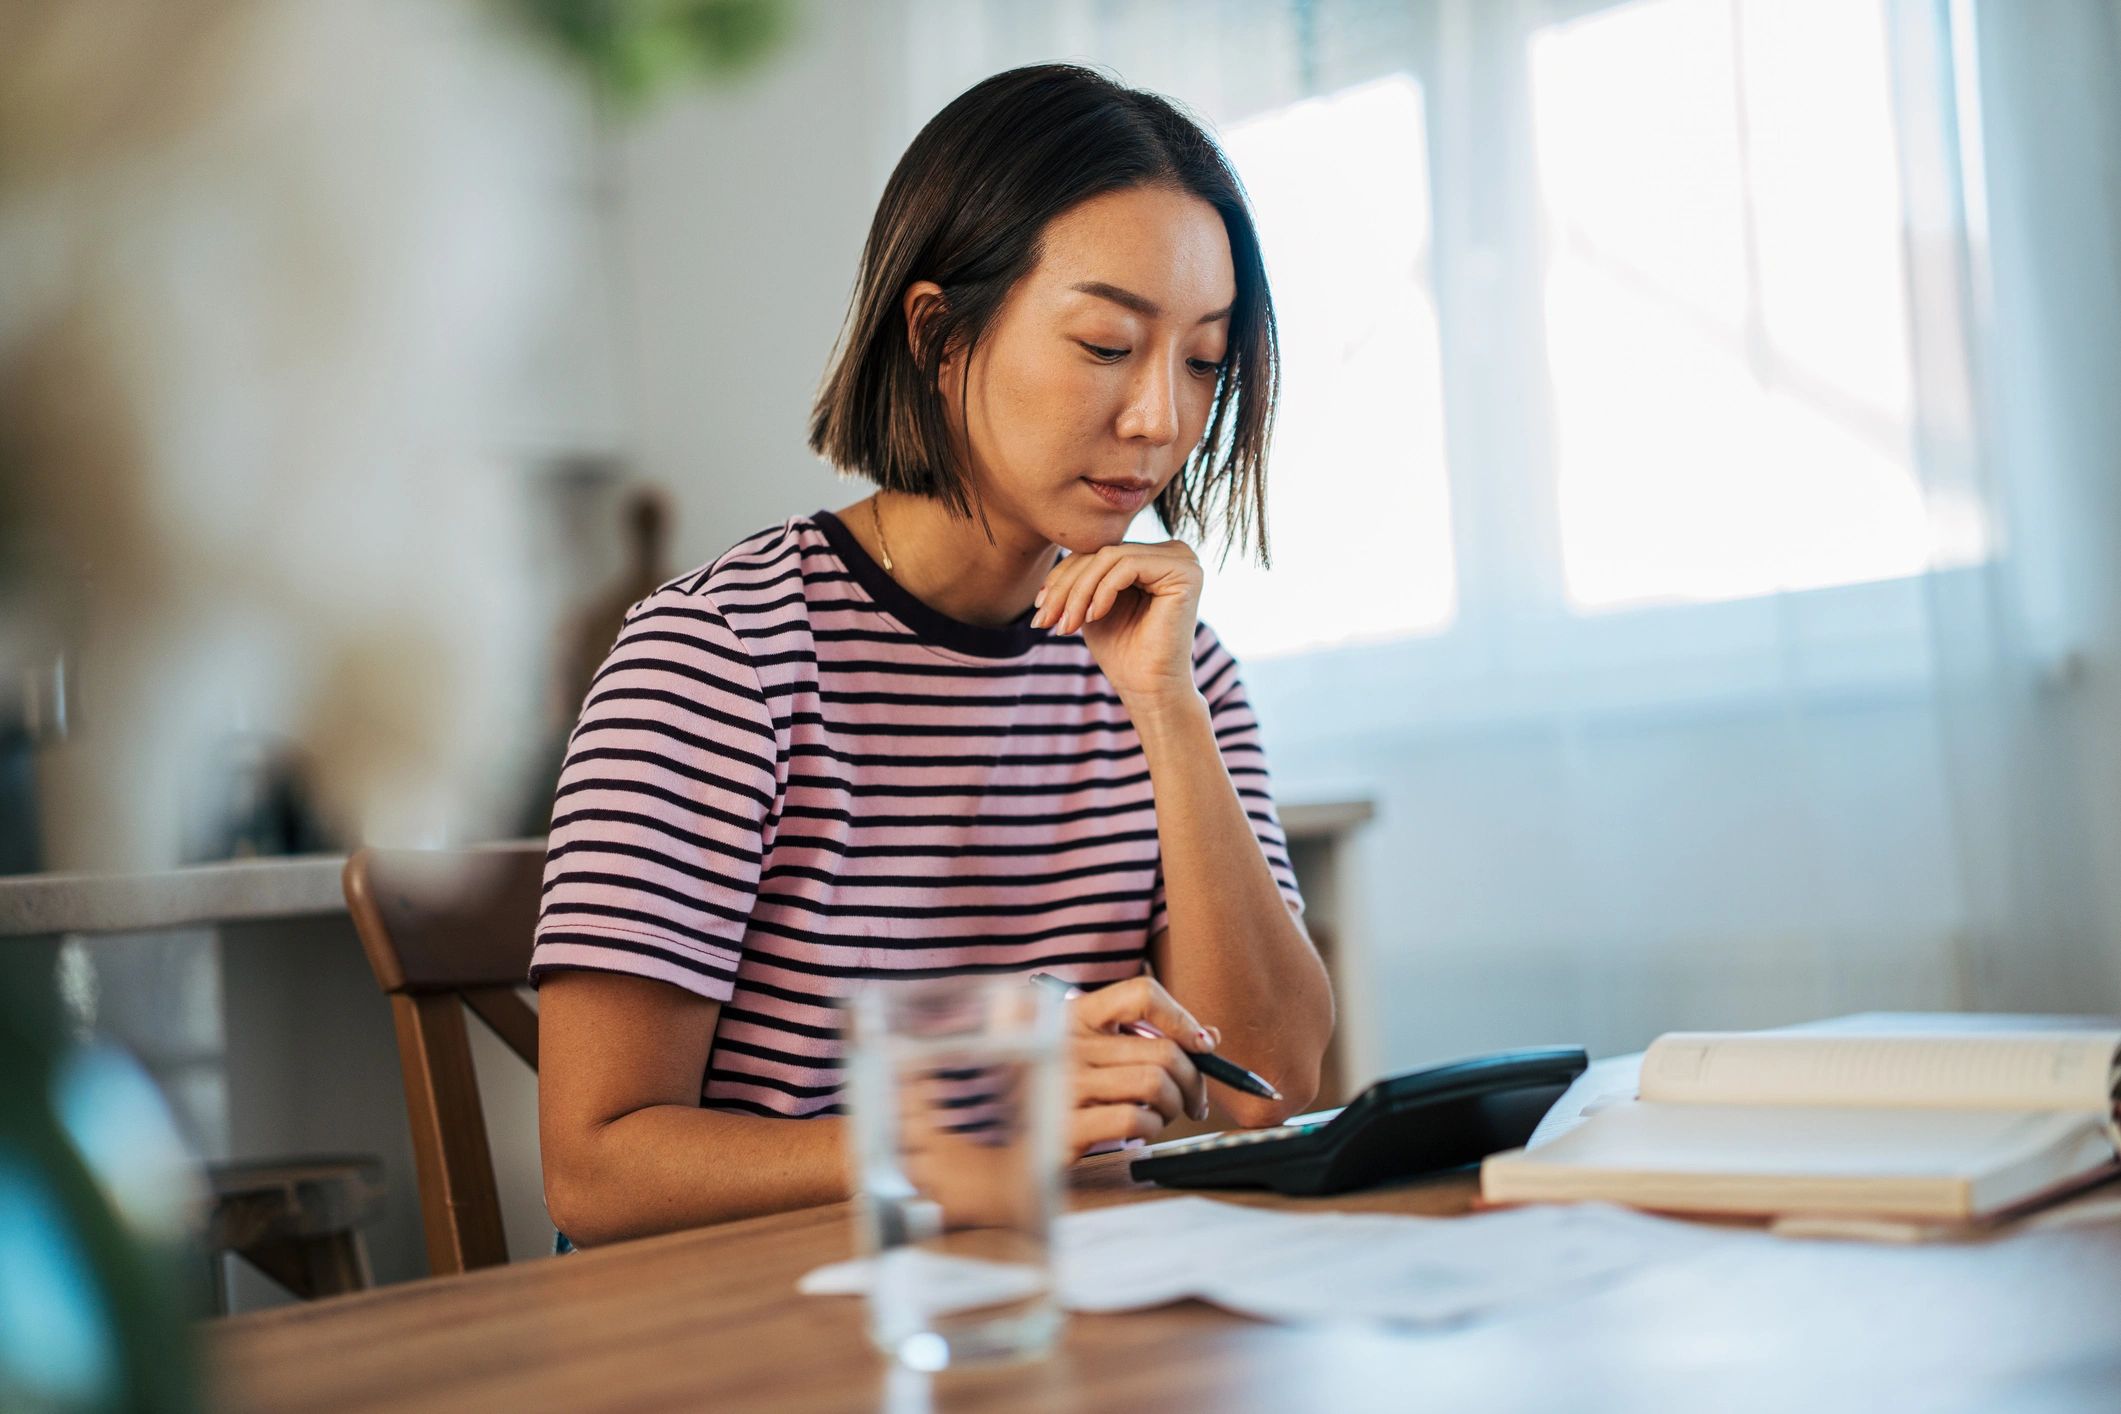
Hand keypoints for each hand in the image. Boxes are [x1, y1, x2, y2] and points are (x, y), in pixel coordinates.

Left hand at [1029, 540, 1203, 704]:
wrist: (1149, 689)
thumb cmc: (1122, 652)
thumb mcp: (1091, 604)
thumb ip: (1084, 574)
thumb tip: (1057, 550)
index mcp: (1153, 557)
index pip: (1097, 552)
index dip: (1062, 577)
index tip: (1039, 609)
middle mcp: (1172, 551)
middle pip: (1103, 551)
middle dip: (1066, 587)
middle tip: (1044, 620)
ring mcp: (1182, 558)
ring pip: (1111, 556)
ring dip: (1079, 592)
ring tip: (1067, 625)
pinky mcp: (1185, 571)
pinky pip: (1127, 565)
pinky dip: (1102, 591)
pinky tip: (1094, 617)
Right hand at [1063, 974, 1223, 1157]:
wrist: (1006, 1140)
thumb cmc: (1061, 1091)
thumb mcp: (1093, 1053)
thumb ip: (1145, 1039)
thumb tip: (1208, 1037)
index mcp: (1075, 1016)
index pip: (1141, 994)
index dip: (1182, 1018)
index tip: (1201, 1045)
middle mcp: (1068, 1043)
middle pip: (1163, 1050)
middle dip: (1192, 1081)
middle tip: (1192, 1100)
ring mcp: (1064, 1083)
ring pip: (1155, 1084)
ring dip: (1173, 1106)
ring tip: (1161, 1115)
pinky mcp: (1065, 1124)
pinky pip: (1133, 1119)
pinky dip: (1151, 1128)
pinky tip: (1140, 1131)